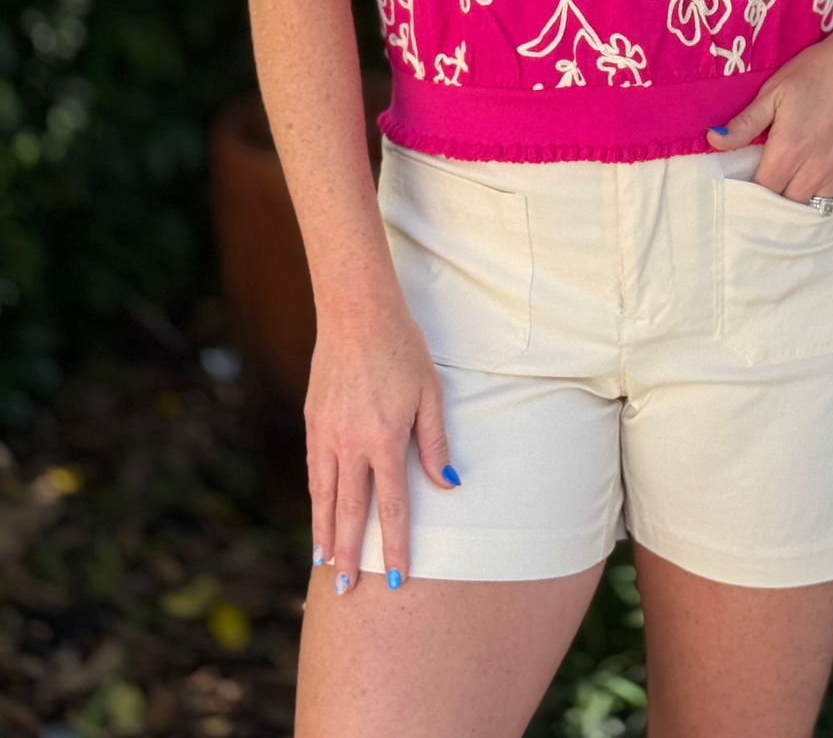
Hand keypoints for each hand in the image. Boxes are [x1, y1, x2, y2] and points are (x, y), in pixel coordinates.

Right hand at [306, 287, 458, 595]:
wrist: (356, 312)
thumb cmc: (403, 349)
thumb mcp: (430, 393)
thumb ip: (436, 442)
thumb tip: (448, 484)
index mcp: (385, 440)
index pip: (391, 507)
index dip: (393, 545)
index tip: (393, 577)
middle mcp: (351, 444)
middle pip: (349, 511)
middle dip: (348, 554)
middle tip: (343, 590)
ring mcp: (326, 433)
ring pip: (324, 496)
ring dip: (323, 533)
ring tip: (322, 565)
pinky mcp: (313, 420)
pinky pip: (314, 469)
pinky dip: (315, 498)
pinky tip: (318, 513)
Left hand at [706, 9, 832, 200]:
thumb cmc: (818, 72)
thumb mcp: (775, 91)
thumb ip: (745, 122)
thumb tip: (714, 140)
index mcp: (788, 151)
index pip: (760, 191)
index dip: (746, 191)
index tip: (738, 183)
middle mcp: (813, 170)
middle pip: (783, 205)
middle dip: (768, 199)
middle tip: (758, 185)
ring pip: (807, 207)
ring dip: (792, 201)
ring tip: (781, 188)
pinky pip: (830, 201)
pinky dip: (816, 199)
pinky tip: (807, 185)